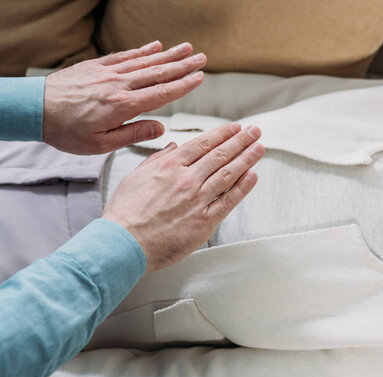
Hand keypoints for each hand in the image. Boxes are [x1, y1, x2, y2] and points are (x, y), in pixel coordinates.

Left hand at [42, 41, 205, 154]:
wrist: (34, 108)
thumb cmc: (66, 131)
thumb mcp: (100, 144)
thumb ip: (132, 135)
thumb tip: (160, 129)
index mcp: (122, 106)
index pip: (161, 93)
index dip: (183, 85)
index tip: (199, 78)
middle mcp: (119, 84)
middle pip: (158, 72)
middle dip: (182, 65)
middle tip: (202, 58)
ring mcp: (108, 72)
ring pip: (144, 61)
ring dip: (167, 54)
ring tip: (186, 49)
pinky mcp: (97, 66)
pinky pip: (125, 55)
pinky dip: (142, 50)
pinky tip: (154, 46)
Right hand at [103, 123, 264, 271]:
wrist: (124, 242)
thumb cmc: (125, 213)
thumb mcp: (134, 177)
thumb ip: (156, 160)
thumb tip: (173, 146)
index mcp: (169, 166)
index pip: (202, 144)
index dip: (222, 134)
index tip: (234, 128)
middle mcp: (186, 179)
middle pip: (220, 155)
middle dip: (240, 141)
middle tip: (254, 131)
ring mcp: (197, 200)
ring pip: (227, 174)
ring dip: (247, 159)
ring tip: (259, 148)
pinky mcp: (204, 221)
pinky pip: (228, 201)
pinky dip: (242, 187)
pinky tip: (252, 176)